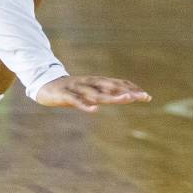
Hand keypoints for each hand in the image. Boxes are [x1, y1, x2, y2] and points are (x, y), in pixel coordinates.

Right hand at [36, 75, 150, 112]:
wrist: (45, 85)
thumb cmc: (71, 90)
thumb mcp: (90, 91)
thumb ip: (106, 93)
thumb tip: (126, 96)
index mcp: (95, 82)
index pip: (117, 83)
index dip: (131, 89)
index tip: (147, 96)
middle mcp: (89, 83)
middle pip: (110, 87)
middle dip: (126, 91)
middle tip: (141, 96)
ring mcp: (77, 88)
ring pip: (96, 93)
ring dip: (111, 96)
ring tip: (125, 99)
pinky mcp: (65, 94)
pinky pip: (76, 100)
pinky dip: (85, 105)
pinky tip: (94, 110)